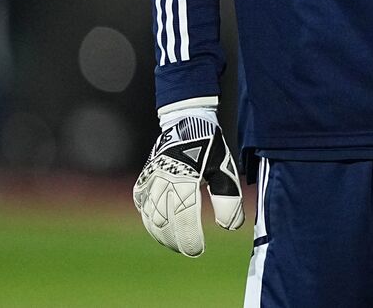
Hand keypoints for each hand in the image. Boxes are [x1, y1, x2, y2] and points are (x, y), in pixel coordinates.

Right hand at [132, 99, 243, 256]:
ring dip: (161, 234)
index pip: (184, 215)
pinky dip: (149, 220)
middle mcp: (163, 179)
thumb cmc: (209, 147)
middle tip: (189, 250)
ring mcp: (149, 179)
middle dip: (175, 239)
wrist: (186, 122)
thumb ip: (228, 198)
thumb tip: (231, 227)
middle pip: (164, 220)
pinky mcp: (143, 179)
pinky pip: (142, 206)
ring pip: (150, 216)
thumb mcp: (224, 168)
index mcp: (185, 175)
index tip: (197, 250)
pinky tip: (160, 228)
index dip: (189, 237)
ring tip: (176, 244)